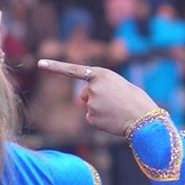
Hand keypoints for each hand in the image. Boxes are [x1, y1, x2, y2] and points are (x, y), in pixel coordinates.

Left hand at [37, 59, 157, 135]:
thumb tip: (80, 99)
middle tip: (116, 102)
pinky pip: (92, 119)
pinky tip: (113, 120)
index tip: (40, 63)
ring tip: (118, 111)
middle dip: (95, 98)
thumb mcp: (118, 85)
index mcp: (101, 74)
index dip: (55, 67)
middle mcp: (93, 87)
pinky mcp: (91, 118)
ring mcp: (91, 103)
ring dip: (101, 110)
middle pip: (85, 94)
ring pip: (89, 108)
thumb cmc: (135, 100)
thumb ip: (98, 87)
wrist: (144, 118)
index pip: (74, 70)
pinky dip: (101, 121)